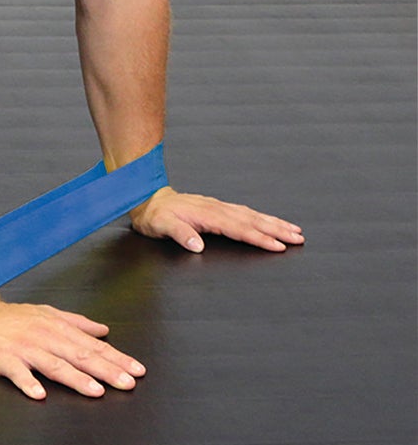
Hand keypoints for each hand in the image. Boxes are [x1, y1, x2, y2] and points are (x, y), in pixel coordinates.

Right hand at [0, 294, 145, 400]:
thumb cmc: (9, 318)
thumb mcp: (45, 314)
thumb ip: (76, 323)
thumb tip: (104, 330)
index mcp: (55, 328)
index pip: (91, 345)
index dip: (115, 358)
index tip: (137, 370)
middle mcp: (43, 337)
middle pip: (78, 355)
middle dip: (105, 370)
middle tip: (128, 383)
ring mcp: (22, 349)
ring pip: (53, 364)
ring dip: (75, 378)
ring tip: (95, 392)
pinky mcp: (2, 359)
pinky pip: (16, 372)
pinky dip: (27, 383)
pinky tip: (39, 395)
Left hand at [129, 186, 304, 252]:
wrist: (146, 198)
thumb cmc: (154, 215)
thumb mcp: (161, 226)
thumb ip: (179, 234)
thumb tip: (196, 245)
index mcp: (206, 215)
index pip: (238, 228)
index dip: (258, 237)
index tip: (277, 245)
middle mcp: (215, 209)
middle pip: (251, 220)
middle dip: (276, 229)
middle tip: (298, 238)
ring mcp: (218, 207)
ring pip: (251, 215)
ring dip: (273, 223)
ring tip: (294, 230)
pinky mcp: (217, 208)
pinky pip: (244, 212)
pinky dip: (260, 217)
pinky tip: (270, 221)